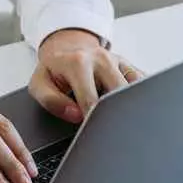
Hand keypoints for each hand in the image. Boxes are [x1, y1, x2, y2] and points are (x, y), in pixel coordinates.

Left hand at [29, 29, 143, 123]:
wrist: (67, 48)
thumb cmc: (54, 71)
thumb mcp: (39, 84)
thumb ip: (52, 101)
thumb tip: (75, 115)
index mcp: (78, 63)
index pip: (92, 100)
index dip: (93, 121)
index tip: (93, 134)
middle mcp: (101, 58)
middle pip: (118, 94)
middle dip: (115, 116)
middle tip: (110, 131)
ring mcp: (118, 61)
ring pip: (135, 90)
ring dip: (129, 107)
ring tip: (120, 121)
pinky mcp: (130, 66)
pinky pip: (143, 85)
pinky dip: (140, 99)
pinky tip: (132, 108)